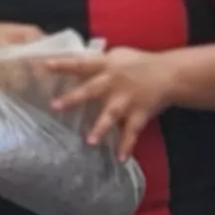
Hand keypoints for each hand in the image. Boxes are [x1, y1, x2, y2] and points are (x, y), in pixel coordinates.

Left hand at [34, 44, 181, 155]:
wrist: (172, 74)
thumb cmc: (139, 63)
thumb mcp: (117, 55)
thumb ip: (96, 62)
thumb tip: (73, 63)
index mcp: (105, 66)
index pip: (80, 63)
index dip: (61, 64)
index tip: (42, 66)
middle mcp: (114, 83)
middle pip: (91, 90)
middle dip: (73, 98)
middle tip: (55, 106)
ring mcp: (127, 100)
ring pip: (111, 115)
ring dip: (100, 128)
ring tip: (89, 142)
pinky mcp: (139, 114)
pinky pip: (131, 132)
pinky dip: (127, 146)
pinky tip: (120, 158)